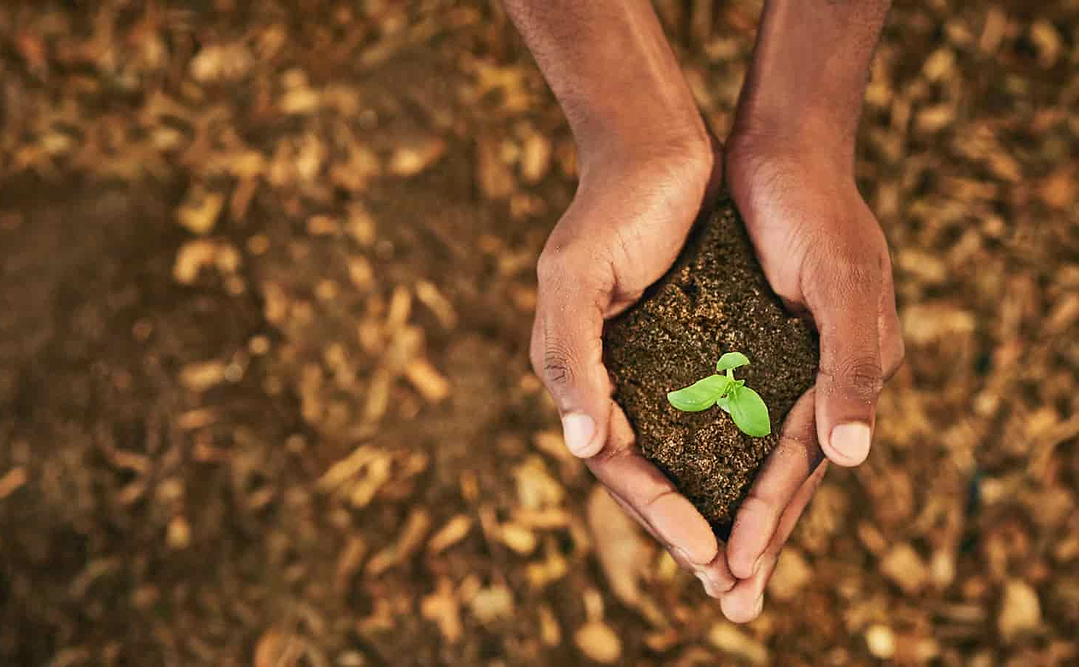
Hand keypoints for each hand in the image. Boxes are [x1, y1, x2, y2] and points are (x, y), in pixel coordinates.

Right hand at [531, 139, 746, 594]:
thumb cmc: (609, 211)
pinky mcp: (695, 346)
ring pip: (687, 455)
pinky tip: (768, 483)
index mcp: (581, 377)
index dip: (658, 512)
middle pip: (652, 475)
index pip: (616, 464)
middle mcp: (616, 382)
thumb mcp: (574, 280)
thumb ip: (570, 361)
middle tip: (735, 592)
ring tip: (752, 562)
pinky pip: (716, 415)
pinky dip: (737, 454)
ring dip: (716, 508)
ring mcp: (656, 367)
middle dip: (689, 534)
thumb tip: (579, 447)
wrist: (655, 148)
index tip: (706, 554)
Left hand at [706, 133, 904, 620]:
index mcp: (838, 380)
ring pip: (742, 453)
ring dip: (722, 504)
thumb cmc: (815, 212)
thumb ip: (852, 369)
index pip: (796, 470)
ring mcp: (769, 365)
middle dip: (748, 538)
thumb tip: (851, 460)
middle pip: (773, 477)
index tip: (730, 573)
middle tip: (724, 603)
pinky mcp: (734, 342)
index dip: (765, 522)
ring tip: (701, 563)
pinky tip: (677, 477)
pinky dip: (701, 449)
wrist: (778, 148)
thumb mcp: (844, 284)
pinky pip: (717, 410)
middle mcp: (805, 381)